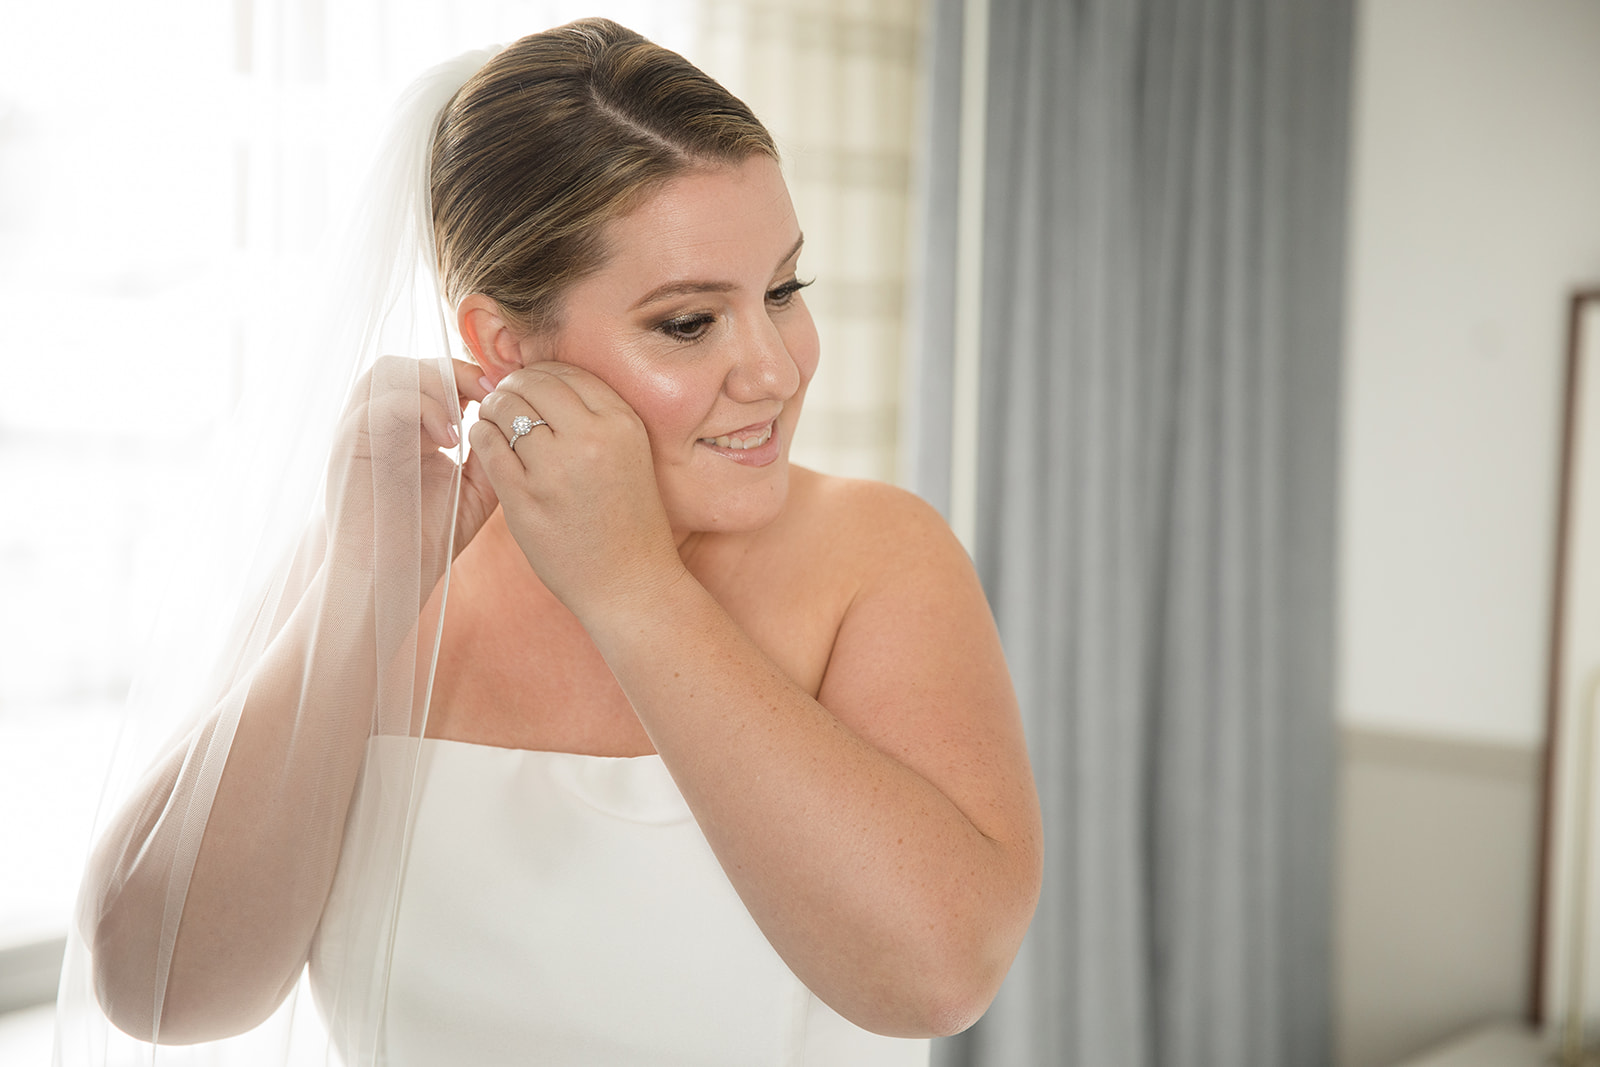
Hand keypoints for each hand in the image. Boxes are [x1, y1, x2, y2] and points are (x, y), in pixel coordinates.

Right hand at [325, 356, 496, 588]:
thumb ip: (492, 454)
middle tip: (490, 392)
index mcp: (410, 428)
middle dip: (456, 370)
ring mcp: (361, 428)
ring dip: (435, 383)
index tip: (505, 391)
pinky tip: (449, 439)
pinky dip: (419, 409)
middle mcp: (382, 421)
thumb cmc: (427, 540)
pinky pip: (379, 402)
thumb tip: (514, 418)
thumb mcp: (475, 491)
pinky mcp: (349, 443)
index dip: (471, 375)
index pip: (435, 375)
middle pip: (413, 362)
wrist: (389, 578)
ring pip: (391, 370)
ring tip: (465, 418)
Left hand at [469, 361, 682, 617]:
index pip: (568, 373)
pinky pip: (488, 446)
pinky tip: (485, 443)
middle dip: (513, 385)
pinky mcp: (525, 498)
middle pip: (533, 384)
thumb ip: (597, 419)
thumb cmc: (630, 520)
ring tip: (491, 420)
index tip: (532, 386)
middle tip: (503, 398)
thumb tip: (548, 384)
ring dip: (492, 408)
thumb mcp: (631, 455)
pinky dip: (480, 436)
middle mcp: (590, 439)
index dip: (542, 374)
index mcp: (621, 423)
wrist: (631, 582)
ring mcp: (555, 469)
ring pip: (505, 409)